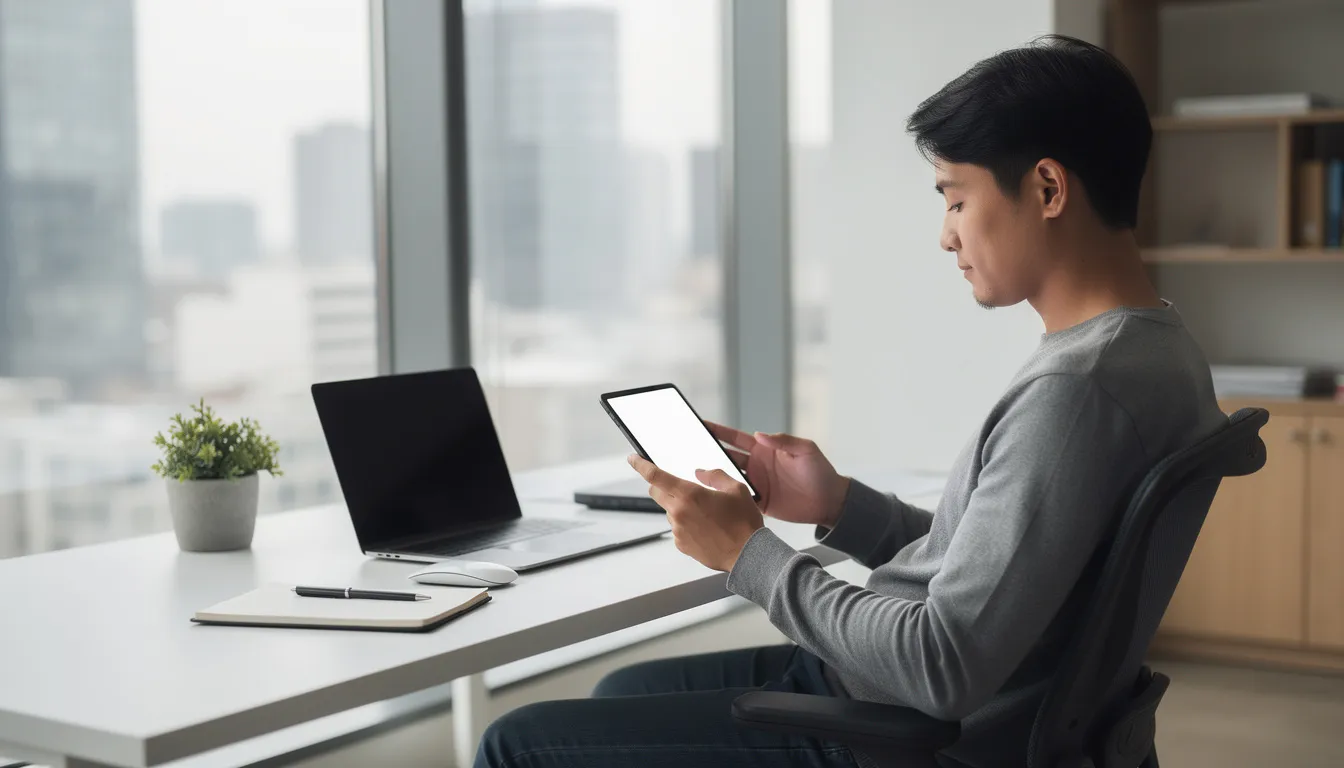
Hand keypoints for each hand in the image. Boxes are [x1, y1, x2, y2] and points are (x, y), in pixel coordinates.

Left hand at [628, 455, 762, 571]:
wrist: (747, 554)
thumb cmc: (743, 523)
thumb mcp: (736, 489)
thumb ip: (715, 476)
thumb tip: (700, 472)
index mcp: (689, 494)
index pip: (655, 476)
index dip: (640, 465)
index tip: (633, 459)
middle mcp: (679, 512)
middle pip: (656, 493)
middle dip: (662, 486)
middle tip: (681, 488)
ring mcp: (678, 530)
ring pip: (669, 512)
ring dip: (679, 508)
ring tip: (706, 515)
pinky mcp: (681, 545)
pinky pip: (677, 529)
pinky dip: (686, 525)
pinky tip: (705, 529)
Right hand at [704, 421, 849, 528]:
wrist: (829, 501)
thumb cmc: (820, 472)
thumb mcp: (805, 451)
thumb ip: (784, 441)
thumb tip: (759, 434)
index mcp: (764, 450)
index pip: (735, 438)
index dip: (718, 431)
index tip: (700, 424)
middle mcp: (756, 466)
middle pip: (725, 456)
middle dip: (707, 452)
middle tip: (688, 449)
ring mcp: (756, 484)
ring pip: (728, 478)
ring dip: (712, 476)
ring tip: (693, 473)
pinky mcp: (758, 502)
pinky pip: (737, 499)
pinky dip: (725, 498)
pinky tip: (711, 497)